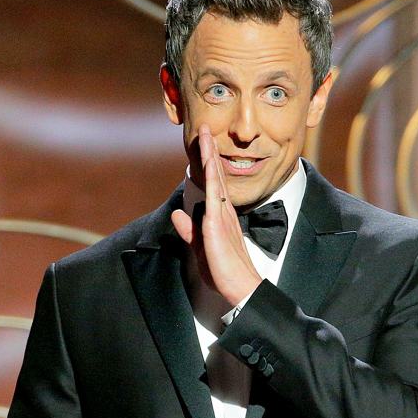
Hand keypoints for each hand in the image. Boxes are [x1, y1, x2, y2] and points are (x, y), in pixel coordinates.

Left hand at [170, 125, 262, 305]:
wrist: (240, 287)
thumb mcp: (200, 247)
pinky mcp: (217, 225)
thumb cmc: (223, 271)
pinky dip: (210, 178)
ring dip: (209, 157)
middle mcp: (223, 211)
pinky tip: (207, 164)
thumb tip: (178, 214)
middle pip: (215, 175)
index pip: (212, 185)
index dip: (207, 164)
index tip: (203, 145)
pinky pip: (214, 196)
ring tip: (206, 136)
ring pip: (215, 180)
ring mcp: (221, 216)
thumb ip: (188, 230)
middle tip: (205, 129)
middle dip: (209, 152)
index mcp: (220, 216)